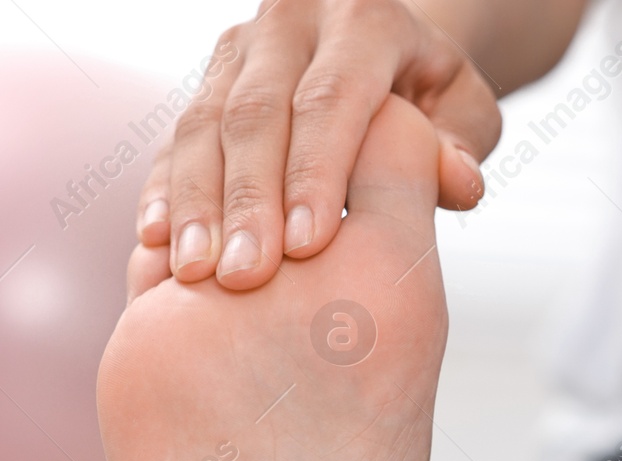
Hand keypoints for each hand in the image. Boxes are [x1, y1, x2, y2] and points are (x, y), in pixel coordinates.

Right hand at [138, 0, 499, 289]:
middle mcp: (292, 22)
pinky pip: (174, 141)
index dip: (315, 172)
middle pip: (257, 114)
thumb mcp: (463, 111)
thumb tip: (458, 182)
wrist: (389, 56)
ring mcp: (240, 51)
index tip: (306, 246)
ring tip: (194, 273)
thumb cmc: (433, 98)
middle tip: (243, 275)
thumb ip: (459, 146)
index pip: (331, 98)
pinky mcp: (206, 83)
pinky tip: (157, 245)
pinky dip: (165, 194)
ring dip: (197, 204)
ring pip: (204, 124)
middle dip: (247, 199)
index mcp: (365, 18)